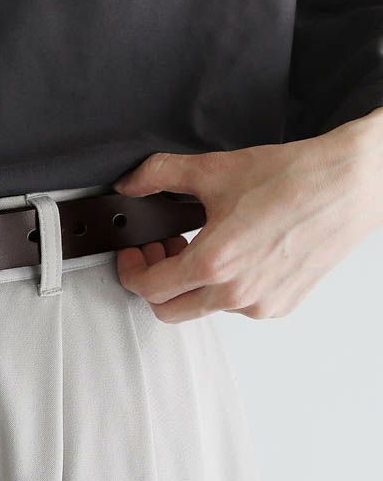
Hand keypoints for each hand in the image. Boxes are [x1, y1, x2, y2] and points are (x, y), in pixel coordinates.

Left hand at [111, 107, 382, 322]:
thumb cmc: (294, 178)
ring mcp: (261, 304)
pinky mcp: (282, 305)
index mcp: (215, 263)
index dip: (131, 271)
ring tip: (198, 245)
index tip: (134, 254)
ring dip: (191, 283)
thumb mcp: (214, 170)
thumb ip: (160, 175)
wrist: (350, 184)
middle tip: (161, 250)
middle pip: (169, 310)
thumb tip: (131, 183)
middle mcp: (237, 293)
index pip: (149, 288)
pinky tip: (233, 255)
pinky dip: (224, 287)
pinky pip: (237, 307)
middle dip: (155, 282)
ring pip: (203, 308)